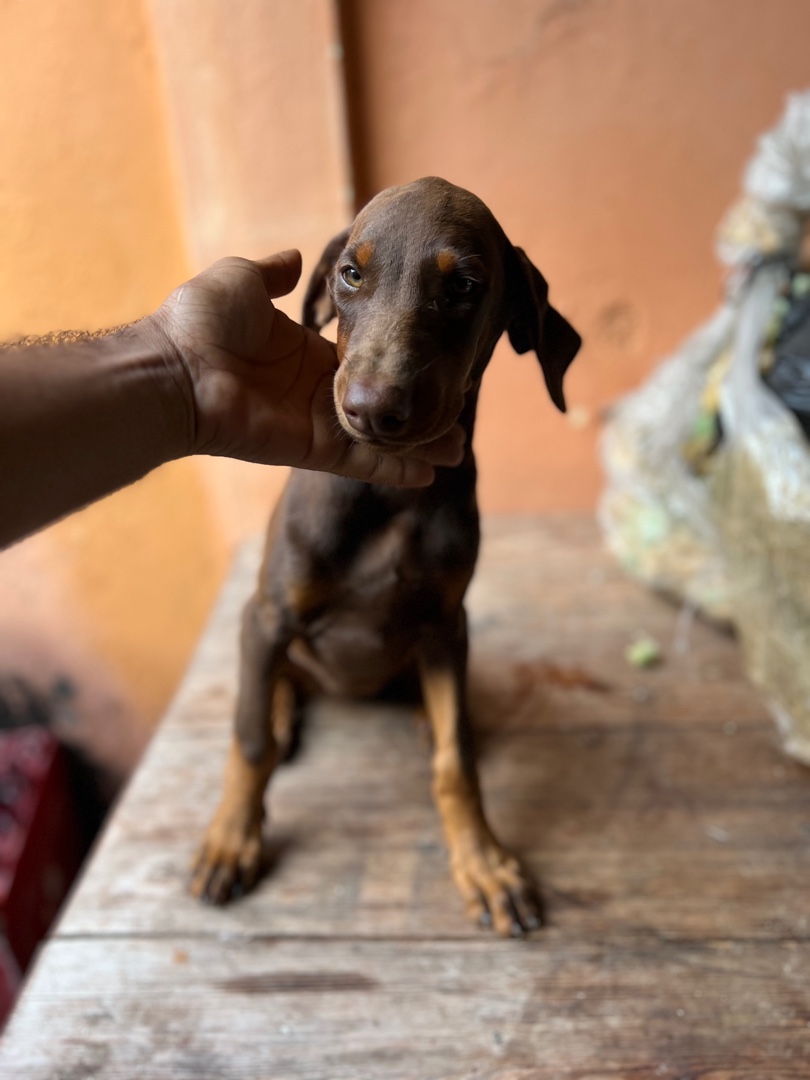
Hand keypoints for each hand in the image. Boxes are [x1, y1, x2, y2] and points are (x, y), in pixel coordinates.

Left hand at [148, 251, 463, 485]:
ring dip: (416, 445)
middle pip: (377, 406)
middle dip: (414, 412)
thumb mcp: (242, 278)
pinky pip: (360, 462)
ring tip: (457, 446)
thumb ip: (275, 273)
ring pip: (377, 438)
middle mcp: (312, 391)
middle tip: (455, 416)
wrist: (174, 367)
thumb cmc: (200, 320)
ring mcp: (313, 424)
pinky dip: (393, 470)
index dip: (393, 366)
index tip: (427, 365)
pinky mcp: (310, 449)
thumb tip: (297, 258)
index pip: (360, 363)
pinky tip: (428, 474)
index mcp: (301, 353)